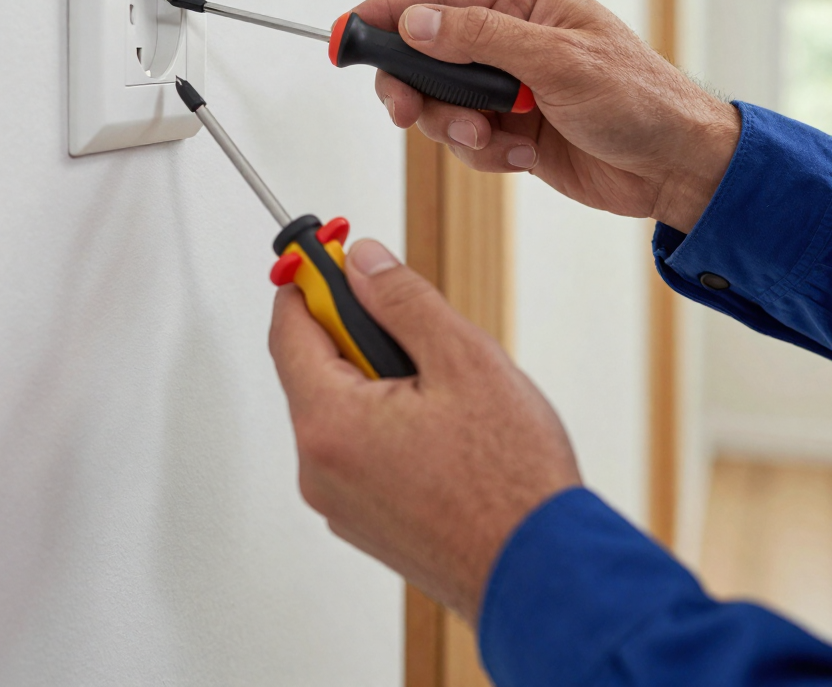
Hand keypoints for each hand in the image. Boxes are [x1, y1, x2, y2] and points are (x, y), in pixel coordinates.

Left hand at [269, 239, 580, 620]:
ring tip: (446, 390)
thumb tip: (364, 264)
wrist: (542, 576)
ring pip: (340, 412)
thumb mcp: (463, 360)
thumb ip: (402, 301)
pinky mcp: (364, 523)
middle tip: (412, 324)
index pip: (289, 329)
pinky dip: (386, 426)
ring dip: (377, 382)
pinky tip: (443, 431)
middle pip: (313, 370)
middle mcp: (319, 468)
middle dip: (357, 334)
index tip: (328, 254)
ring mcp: (339, 502)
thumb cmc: (510, 483)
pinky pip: (357, 452)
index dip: (309, 283)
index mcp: (330, 422)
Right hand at [358, 0, 740, 233]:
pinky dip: (485, 154)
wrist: (675, 166)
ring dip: (457, 128)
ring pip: (442, 103)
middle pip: (427, 54)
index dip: (389, 13)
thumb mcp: (557, 61)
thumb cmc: (639, 99)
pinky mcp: (513, 128)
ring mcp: (512, 85)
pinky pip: (467, 140)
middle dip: (417, 87)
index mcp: (525, 0)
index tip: (349, 33)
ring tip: (493, 138)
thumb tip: (418, 22)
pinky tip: (521, 155)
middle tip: (408, 111)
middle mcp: (513, 38)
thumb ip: (480, 38)